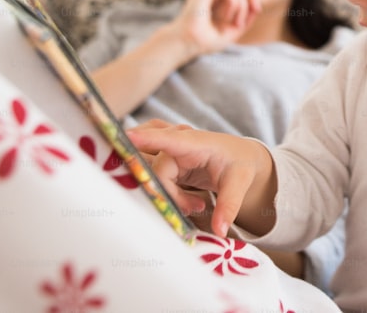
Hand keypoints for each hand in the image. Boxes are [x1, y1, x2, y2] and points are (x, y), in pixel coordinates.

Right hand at [127, 120, 275, 237]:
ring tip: (195, 205)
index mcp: (195, 142)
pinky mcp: (164, 162)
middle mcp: (177, 143)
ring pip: (152, 176)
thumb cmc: (240, 163)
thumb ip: (229, 205)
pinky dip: (169, 195)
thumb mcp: (240, 183)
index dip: (147, 138)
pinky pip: (155, 180)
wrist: (241, 157)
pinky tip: (190, 202)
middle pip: (155, 169)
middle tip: (194, 208)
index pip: (168, 138)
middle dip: (168, 193)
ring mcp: (168, 152)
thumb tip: (219, 230)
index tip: (125, 136)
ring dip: (169, 195)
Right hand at [172, 0, 260, 56]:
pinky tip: (226, 18)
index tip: (258, 7)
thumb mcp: (234, 28)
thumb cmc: (207, 39)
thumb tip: (257, 4)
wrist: (190, 43)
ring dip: (242, 7)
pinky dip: (234, 5)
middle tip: (256, 11)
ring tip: (236, 23)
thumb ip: (247, 16)